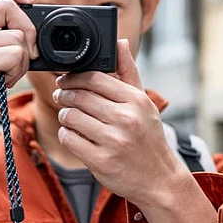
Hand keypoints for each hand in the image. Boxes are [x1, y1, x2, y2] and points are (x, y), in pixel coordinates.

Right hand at [0, 0, 37, 146]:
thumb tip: (31, 29)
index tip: (28, 3)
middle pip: (8, 6)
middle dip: (28, 29)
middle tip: (27, 53)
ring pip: (18, 36)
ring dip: (23, 60)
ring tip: (6, 75)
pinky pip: (16, 55)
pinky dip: (17, 71)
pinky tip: (3, 81)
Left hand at [53, 39, 188, 207]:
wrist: (160, 180)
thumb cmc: (148, 137)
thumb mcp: (143, 102)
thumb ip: (128, 71)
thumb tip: (120, 41)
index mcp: (135, 100)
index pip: (94, 78)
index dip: (73, 77)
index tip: (65, 79)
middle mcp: (125, 119)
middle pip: (78, 96)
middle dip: (64, 95)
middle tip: (62, 96)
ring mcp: (113, 141)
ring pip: (71, 117)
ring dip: (65, 115)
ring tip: (70, 116)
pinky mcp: (101, 161)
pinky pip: (69, 139)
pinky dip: (67, 134)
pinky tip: (74, 134)